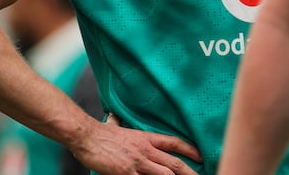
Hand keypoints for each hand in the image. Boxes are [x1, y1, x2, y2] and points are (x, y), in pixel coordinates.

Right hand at [71, 113, 201, 174]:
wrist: (87, 136)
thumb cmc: (100, 133)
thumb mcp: (117, 126)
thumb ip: (120, 125)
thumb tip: (114, 119)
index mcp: (146, 138)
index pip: (174, 142)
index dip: (189, 149)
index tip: (200, 156)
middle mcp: (146, 150)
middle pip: (175, 163)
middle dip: (190, 172)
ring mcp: (138, 162)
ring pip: (165, 174)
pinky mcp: (127, 173)